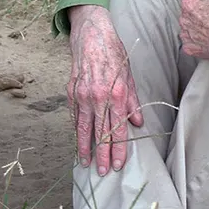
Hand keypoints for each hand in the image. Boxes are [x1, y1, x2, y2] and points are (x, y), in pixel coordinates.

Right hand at [66, 5, 142, 175]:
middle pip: (100, 133)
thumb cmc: (114, 54)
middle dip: (101, 154)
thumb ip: (133, 102)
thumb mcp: (129, 76)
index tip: (118, 164)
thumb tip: (137, 123)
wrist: (92, 36)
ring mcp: (82, 96)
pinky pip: (75, 117)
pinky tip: (79, 143)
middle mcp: (98, 98)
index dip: (118, 148)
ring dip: (85, 147)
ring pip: (84, 128)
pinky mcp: (71, 92)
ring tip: (86, 163)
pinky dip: (77, 131)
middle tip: (102, 172)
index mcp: (116, 94)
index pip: (118, 129)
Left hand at [179, 0, 208, 68]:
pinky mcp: (191, 50)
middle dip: (199, 17)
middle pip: (190, 16)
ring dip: (197, 30)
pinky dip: (199, 45)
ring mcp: (187, 36)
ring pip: (189, 31)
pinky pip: (191, 45)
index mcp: (189, 4)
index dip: (205, 3)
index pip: (193, 1)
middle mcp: (184, 20)